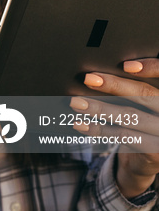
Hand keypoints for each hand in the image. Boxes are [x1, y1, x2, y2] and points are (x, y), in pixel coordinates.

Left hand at [70, 58, 158, 197]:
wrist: (146, 162)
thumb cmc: (136, 124)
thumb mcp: (137, 105)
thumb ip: (125, 91)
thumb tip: (92, 76)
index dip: (151, 67)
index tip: (125, 65)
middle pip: (145, 93)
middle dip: (114, 85)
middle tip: (88, 79)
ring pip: (131, 116)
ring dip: (100, 109)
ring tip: (76, 103)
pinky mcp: (156, 150)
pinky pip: (125, 136)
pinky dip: (100, 129)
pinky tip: (81, 125)